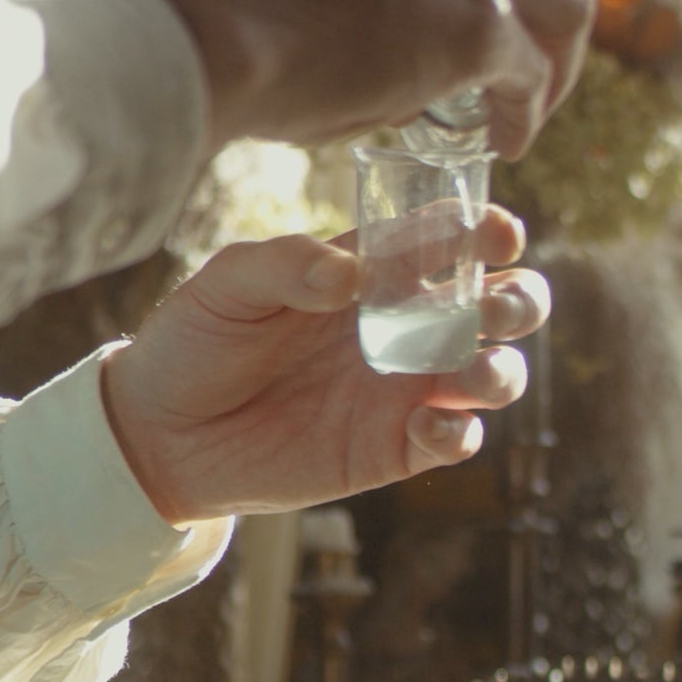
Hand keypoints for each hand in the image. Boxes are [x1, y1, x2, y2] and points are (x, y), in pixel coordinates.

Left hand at [100, 209, 544, 524]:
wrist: (162, 434)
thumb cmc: (196, 343)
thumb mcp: (227, 284)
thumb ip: (286, 265)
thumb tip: (351, 275)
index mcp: (374, 272)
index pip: (448, 241)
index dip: (484, 232)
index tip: (495, 233)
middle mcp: (405, 327)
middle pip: (498, 306)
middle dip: (518, 301)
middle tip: (496, 306)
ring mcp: (406, 390)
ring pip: (493, 375)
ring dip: (503, 370)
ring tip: (475, 373)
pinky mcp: (395, 448)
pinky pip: (455, 440)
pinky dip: (460, 433)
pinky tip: (430, 424)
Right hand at [164, 0, 595, 159]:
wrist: (201, 34)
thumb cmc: (229, 12)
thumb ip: (384, 6)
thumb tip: (415, 61)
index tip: (487, 26)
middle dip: (547, 15)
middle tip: (531, 66)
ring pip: (564, 4)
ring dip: (555, 59)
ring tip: (528, 110)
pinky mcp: (475, 26)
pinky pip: (529, 76)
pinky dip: (525, 114)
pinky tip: (507, 146)